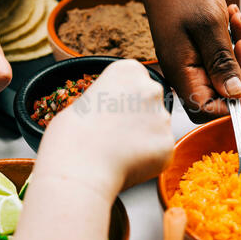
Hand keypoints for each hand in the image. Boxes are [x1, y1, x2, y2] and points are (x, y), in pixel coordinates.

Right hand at [16, 60, 173, 239]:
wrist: (79, 169)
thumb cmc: (71, 136)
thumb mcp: (83, 102)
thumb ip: (106, 99)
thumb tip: (111, 111)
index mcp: (128, 70)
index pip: (136, 79)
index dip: (125, 97)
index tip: (114, 109)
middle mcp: (151, 89)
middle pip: (151, 100)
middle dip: (140, 115)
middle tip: (118, 133)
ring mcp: (163, 117)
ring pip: (158, 127)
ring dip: (145, 137)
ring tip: (119, 151)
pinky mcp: (169, 143)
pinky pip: (161, 150)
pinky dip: (149, 158)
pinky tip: (129, 163)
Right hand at [133, 0, 240, 122]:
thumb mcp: (208, 26)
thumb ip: (222, 62)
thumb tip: (235, 94)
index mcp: (182, 73)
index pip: (205, 110)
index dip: (230, 110)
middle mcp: (186, 74)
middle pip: (221, 95)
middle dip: (240, 73)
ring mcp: (193, 65)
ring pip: (226, 76)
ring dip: (239, 52)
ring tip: (235, 23)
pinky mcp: (200, 55)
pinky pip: (224, 60)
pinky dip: (233, 43)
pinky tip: (232, 21)